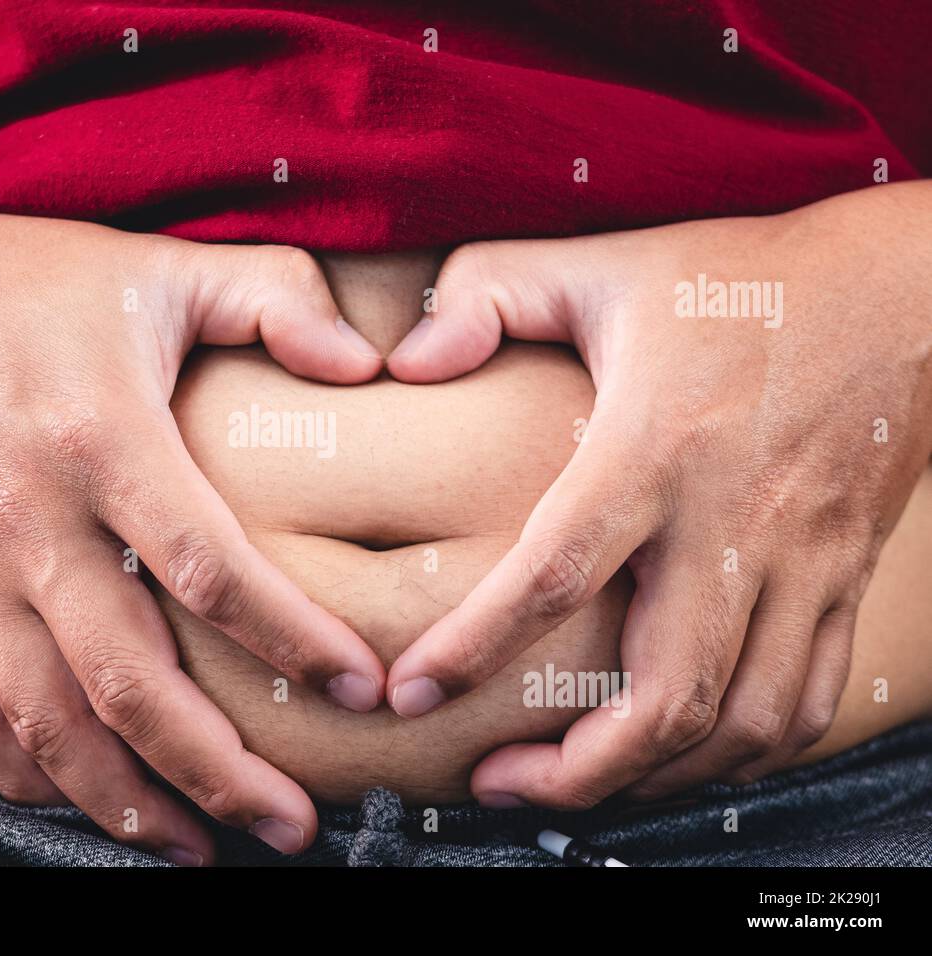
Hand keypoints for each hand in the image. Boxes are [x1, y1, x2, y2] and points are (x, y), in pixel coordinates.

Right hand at [0, 208, 387, 862]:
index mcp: (101, 439)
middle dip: (216, 770)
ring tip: (202, 848)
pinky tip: (87, 807)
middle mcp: (31, 522)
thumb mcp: (167, 268)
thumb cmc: (34, 284)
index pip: (208, 567)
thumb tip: (369, 367)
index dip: (291, 638)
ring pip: (45, 721)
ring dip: (125, 801)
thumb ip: (278, 299)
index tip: (363, 688)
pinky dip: (25, 776)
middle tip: (294, 826)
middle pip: (126, 679)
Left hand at [382, 182, 931, 806]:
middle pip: (665, 694)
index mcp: (655, 446)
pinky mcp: (846, 578)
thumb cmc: (733, 276)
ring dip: (651, 778)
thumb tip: (404, 362)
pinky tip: (675, 758)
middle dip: (573, 771)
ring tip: (570, 783)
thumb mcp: (596, 264)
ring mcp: (803, 561)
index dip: (472, 648)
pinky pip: (807, 704)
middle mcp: (732, 522)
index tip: (409, 695)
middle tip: (492, 786)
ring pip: (741, 723)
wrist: (902, 287)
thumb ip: (483, 294)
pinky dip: (739, 757)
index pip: (554, 573)